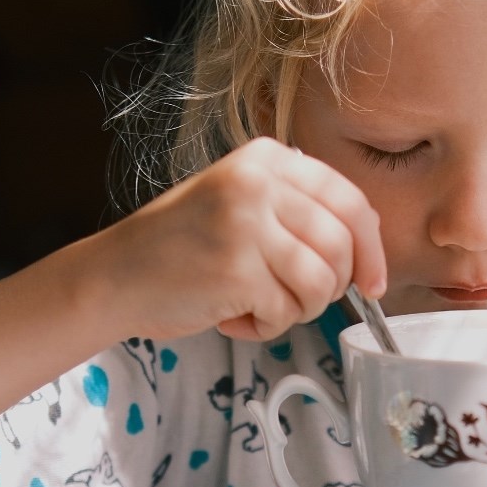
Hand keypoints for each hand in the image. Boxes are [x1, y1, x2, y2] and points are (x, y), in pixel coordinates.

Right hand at [93, 137, 385, 340]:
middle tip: (298, 300)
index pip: (349, 199)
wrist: (114, 276)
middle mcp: (258, 182)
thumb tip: (365, 248)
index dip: (371, 247)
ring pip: (322, 282)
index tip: (373, 281)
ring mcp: (247, 224)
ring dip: (298, 310)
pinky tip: (233, 316)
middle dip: (332, 287)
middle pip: (342, 244)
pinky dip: (267, 328)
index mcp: (265, 158)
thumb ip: (296, 210)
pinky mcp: (237, 269)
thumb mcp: (240, 203)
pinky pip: (288, 312)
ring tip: (260, 306)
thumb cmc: (179, 249)